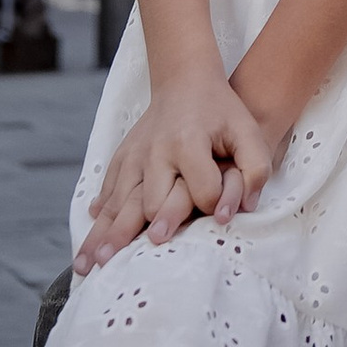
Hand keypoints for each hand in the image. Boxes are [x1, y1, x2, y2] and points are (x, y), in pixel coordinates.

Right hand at [74, 68, 274, 268]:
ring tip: (92, 266)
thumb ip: (256, 166)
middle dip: (146, 232)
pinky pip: (108, 190)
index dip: (214, 206)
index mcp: (188, 143)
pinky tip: (90, 242)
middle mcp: (156, 152)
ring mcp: (134, 156)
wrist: (185, 80)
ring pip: (119, 203)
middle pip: (151, 203)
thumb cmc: (221, 110)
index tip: (219, 216)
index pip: (202, 191)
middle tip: (127, 264)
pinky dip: (100, 218)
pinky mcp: (122, 157)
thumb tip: (247, 207)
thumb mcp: (247, 129)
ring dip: (106, 235)